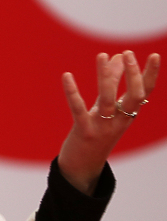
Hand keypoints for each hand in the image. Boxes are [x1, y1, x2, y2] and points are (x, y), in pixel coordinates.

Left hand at [58, 51, 159, 194]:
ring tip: (102, 55)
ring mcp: (103, 128)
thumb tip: (116, 56)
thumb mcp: (106, 107)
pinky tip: (66, 75)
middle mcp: (120, 122)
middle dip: (132, 74)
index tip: (153, 55)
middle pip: (133, 97)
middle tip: (127, 53)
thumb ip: (112, 82)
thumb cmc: (95, 132)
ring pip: (107, 100)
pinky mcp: (84, 132)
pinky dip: (72, 92)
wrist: (82, 166)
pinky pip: (79, 110)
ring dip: (105, 77)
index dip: (150, 75)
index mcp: (128, 115)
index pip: (145, 93)